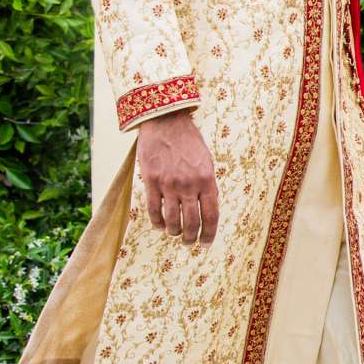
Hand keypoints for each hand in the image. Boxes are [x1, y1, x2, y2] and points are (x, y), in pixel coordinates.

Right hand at [136, 109, 218, 244]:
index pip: (211, 215)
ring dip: (175, 232)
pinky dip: (157, 222)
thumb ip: (207, 184)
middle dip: (191, 237)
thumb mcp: (207, 160)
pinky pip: (154, 209)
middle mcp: (189, 185)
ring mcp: (169, 184)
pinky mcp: (151, 181)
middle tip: (189, 243)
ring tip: (175, 235)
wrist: (166, 121)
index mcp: (207, 180)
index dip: (210, 234)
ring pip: (172, 220)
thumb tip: (208, 206)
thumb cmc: (188, 140)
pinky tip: (160, 226)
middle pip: (192, 222)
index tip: (207, 243)